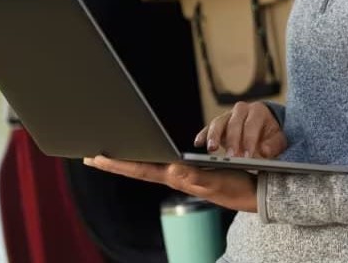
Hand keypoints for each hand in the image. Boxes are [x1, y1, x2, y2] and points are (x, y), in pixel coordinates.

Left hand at [82, 156, 256, 211]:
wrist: (256, 193)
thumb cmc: (238, 188)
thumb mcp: (217, 181)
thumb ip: (195, 176)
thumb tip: (171, 168)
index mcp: (177, 177)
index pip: (140, 169)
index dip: (117, 163)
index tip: (94, 156)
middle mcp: (175, 176)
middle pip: (138, 167)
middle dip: (115, 161)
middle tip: (90, 156)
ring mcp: (182, 175)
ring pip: (148, 166)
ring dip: (128, 160)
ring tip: (111, 154)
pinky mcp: (191, 171)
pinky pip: (162, 163)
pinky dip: (148, 158)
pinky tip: (145, 154)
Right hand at [195, 101, 286, 159]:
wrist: (265, 129)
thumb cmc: (272, 136)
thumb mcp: (279, 140)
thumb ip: (274, 145)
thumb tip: (264, 150)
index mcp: (258, 111)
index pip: (252, 124)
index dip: (249, 140)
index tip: (247, 156)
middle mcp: (241, 110)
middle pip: (234, 123)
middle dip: (232, 140)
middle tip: (231, 156)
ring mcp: (228, 116)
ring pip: (218, 122)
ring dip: (214, 136)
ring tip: (211, 150)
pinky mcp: (218, 125)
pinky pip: (208, 128)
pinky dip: (203, 135)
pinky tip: (198, 143)